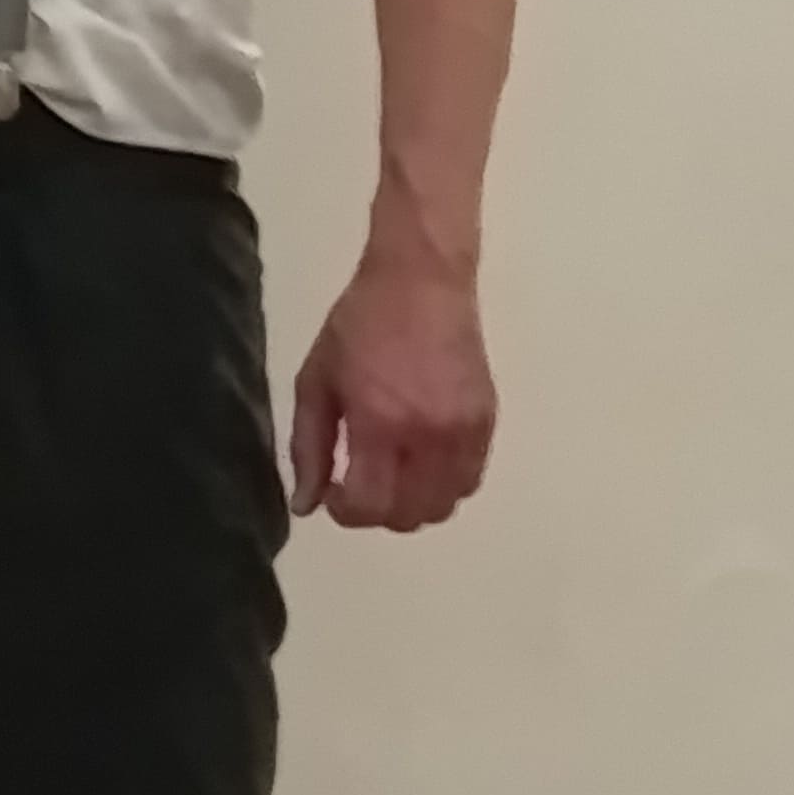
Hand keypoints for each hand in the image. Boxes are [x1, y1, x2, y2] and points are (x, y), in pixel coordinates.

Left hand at [288, 249, 497, 532]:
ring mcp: (464, 430)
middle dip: (378, 512)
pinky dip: (444, 484)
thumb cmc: (360, 323)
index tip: (335, 492)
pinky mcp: (487, 420)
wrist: (422, 279)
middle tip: (360, 484)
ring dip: (414, 503)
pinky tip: (421, 458)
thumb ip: (307, 446)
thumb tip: (307, 505)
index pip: (370, 507)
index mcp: (379, 423)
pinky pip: (470, 479)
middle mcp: (427, 435)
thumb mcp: (315, 380)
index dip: (346, 513)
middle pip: (410, 516)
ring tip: (393, 473)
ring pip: (444, 505)